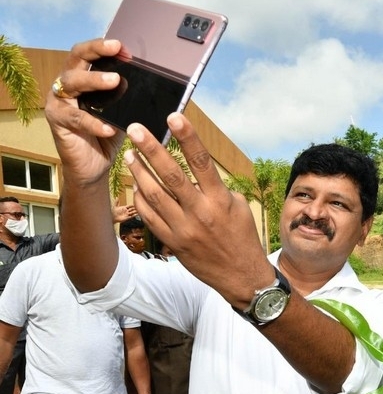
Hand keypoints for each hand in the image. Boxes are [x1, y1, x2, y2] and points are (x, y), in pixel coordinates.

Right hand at [44, 38, 125, 184]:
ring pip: (72, 83)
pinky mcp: (57, 121)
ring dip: (94, 80)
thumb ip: (127, 99)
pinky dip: (94, 123)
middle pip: (76, 58)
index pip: (88, 54)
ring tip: (115, 80)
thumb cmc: (106, 137)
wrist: (92, 167)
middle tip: (116, 49)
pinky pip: (76, 119)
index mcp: (82, 79)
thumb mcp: (120, 114)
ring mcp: (58, 101)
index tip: (123, 46)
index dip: (103, 47)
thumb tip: (153, 87)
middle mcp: (66, 85)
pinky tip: (109, 127)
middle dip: (96, 51)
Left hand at [111, 199, 137, 223]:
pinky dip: (134, 215)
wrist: (113, 217)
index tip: (135, 204)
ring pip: (132, 212)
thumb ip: (116, 202)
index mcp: (124, 208)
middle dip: (135, 208)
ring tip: (139, 210)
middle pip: (132, 209)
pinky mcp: (127, 218)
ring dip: (135, 211)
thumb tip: (117, 197)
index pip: (129, 206)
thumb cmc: (113, 212)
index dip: (132, 205)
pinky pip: (132, 216)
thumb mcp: (115, 206)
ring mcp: (127, 214)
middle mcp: (126, 211)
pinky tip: (137, 214)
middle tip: (138, 207)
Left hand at [122, 114, 273, 307]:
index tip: (174, 116)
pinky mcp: (173, 243)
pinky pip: (150, 217)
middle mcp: (201, 213)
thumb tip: (199, 172)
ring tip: (130, 155)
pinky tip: (136, 185)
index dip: (187, 137)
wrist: (241, 277)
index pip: (201, 162)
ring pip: (154, 195)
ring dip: (139, 172)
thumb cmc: (242, 238)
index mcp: (220, 200)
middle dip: (151, 149)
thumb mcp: (239, 208)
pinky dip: (141, 199)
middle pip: (171, 175)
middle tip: (135, 129)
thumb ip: (218, 188)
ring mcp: (184, 229)